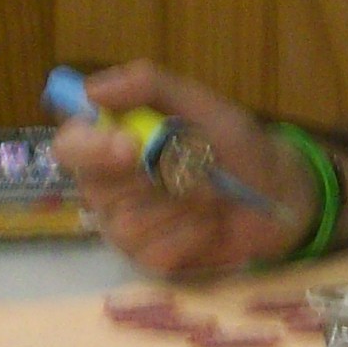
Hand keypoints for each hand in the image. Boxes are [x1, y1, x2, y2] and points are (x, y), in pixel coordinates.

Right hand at [50, 60, 310, 275]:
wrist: (278, 193)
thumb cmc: (234, 145)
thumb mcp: (200, 104)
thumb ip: (149, 86)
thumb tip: (92, 90)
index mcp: (111, 144)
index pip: (70, 146)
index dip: (90, 148)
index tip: (129, 146)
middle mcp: (108, 187)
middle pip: (96, 189)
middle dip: (156, 177)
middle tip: (198, 169)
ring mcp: (125, 227)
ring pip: (129, 222)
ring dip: (183, 205)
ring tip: (213, 194)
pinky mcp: (149, 260)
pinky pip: (156, 251)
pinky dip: (193, 234)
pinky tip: (211, 224)